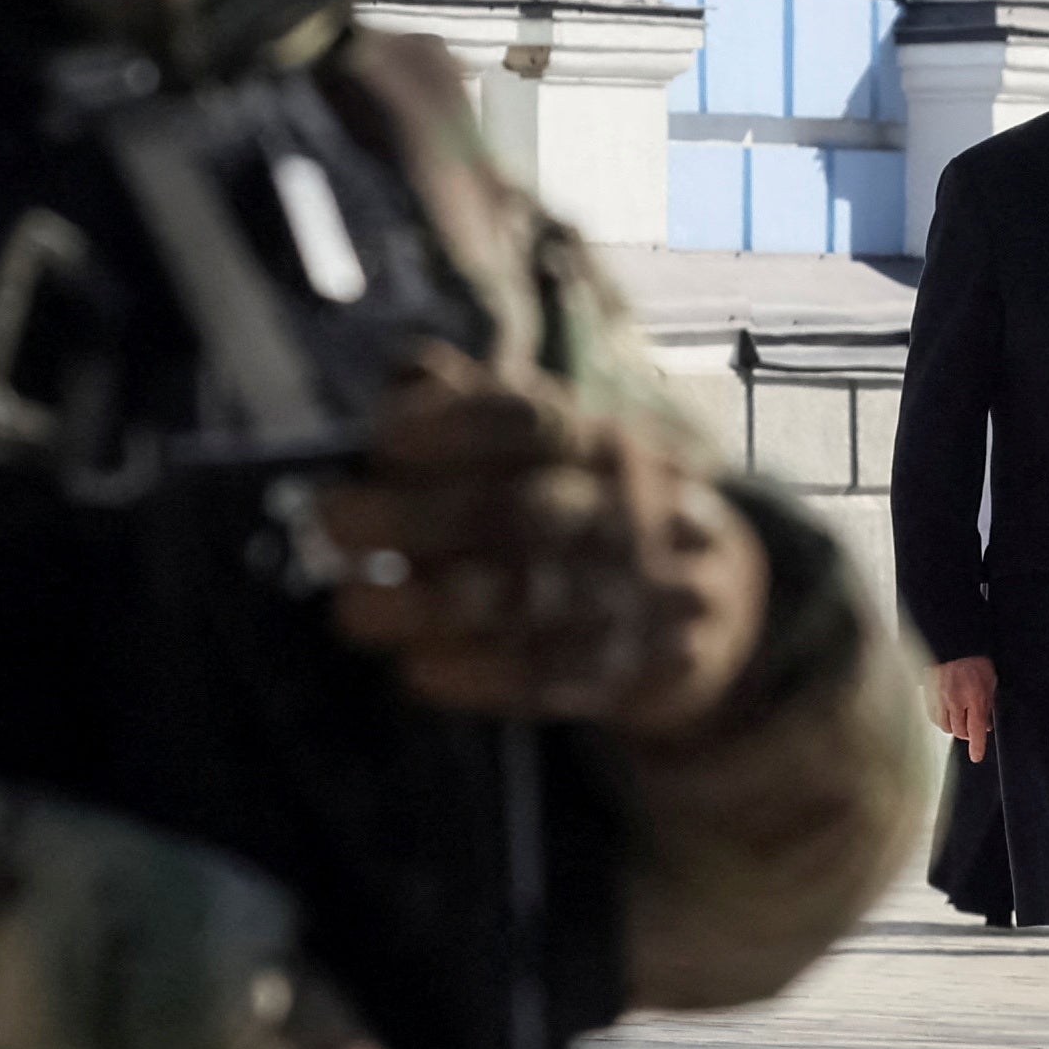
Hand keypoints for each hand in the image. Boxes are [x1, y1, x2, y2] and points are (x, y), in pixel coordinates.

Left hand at [318, 345, 765, 738]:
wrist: (720, 600)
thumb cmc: (596, 506)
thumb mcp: (565, 443)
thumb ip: (483, 406)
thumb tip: (407, 373)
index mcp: (600, 445)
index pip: (533, 423)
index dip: (457, 426)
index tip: (384, 440)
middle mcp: (621, 513)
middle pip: (518, 512)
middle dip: (417, 517)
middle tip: (328, 520)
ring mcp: (628, 595)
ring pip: (527, 600)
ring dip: (430, 606)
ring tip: (350, 607)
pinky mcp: (622, 670)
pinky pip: (548, 675)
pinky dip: (477, 674)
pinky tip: (415, 670)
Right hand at [933, 654, 996, 761]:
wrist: (953, 643)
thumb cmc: (974, 660)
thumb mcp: (990, 682)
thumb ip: (988, 705)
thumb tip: (985, 725)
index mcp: (975, 697)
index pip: (976, 730)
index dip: (976, 746)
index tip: (976, 756)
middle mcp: (956, 700)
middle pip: (959, 731)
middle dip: (967, 733)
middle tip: (971, 727)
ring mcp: (940, 698)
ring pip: (945, 726)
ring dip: (953, 727)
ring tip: (959, 719)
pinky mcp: (928, 695)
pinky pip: (933, 717)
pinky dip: (940, 719)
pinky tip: (946, 713)